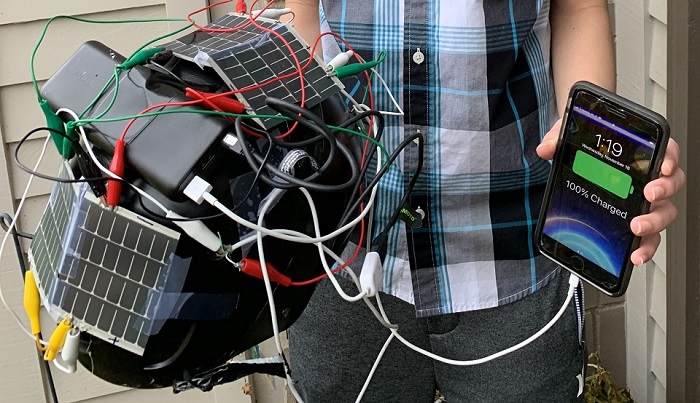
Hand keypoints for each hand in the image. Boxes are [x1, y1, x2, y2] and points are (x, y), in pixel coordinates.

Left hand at [537, 119, 686, 265]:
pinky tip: (634, 254)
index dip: (670, 157)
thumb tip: (546, 148)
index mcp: (640, 154)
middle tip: (649, 194)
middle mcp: (649, 178)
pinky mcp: (636, 222)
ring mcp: (645, 202)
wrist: (576, 165)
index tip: (663, 165)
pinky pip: (648, 237)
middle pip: (671, 184)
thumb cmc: (584, 150)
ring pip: (664, 212)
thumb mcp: (570, 137)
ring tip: (637, 227)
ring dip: (655, 222)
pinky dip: (645, 247)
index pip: (667, 150)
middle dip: (664, 190)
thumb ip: (559, 138)